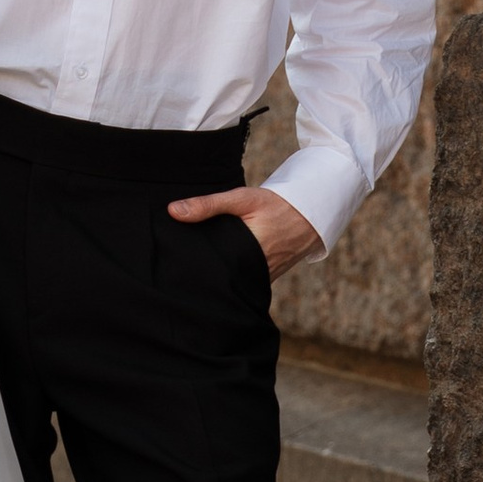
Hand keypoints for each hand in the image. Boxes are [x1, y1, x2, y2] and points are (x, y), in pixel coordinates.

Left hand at [165, 183, 323, 280]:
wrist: (309, 215)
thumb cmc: (275, 205)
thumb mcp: (241, 199)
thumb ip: (208, 205)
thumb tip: (173, 211)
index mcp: (247, 253)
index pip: (212, 267)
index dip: (192, 266)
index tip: (173, 263)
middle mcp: (255, 272)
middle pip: (219, 278)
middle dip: (201, 274)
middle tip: (176, 267)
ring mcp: (261, 279)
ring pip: (230, 282)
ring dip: (216, 276)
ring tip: (190, 271)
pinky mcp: (264, 279)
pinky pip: (242, 282)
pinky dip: (230, 276)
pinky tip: (215, 270)